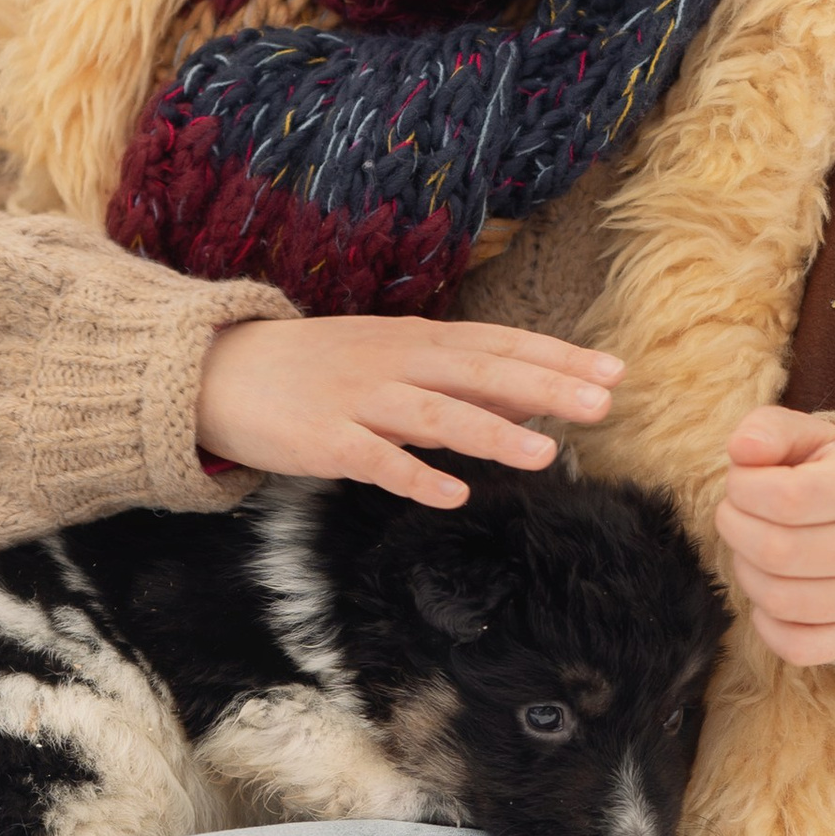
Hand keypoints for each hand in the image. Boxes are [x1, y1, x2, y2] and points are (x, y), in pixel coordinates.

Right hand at [196, 315, 622, 509]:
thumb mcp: (392, 360)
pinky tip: (452, 495)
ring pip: (435, 415)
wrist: (220, 371)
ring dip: (491, 432)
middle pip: (479, 372)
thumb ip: (458, 379)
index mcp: (414, 340)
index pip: (498, 344)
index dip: (557, 357)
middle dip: (545, 386)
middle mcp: (393, 363)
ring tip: (546, 452)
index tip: (613, 371)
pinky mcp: (323, 440)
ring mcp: (358, 400)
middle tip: (603, 403)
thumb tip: (535, 393)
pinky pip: (375, 461)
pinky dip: (413, 476)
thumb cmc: (316, 369)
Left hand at [715, 408, 834, 664]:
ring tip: (752, 548)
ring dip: (746, 572)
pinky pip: (796, 647)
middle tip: (736, 514)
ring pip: (780, 601)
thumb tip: (741, 449)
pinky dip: (767, 625)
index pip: (787, 498)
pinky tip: (770, 589)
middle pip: (777, 553)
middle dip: (735, 530)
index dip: (743, 489)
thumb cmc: (828, 474)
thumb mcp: (807, 436)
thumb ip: (769, 429)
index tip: (740, 482)